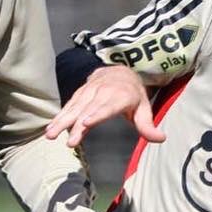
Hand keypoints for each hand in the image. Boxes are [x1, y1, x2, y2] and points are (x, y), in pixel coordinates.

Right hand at [43, 65, 163, 148]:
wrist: (119, 71)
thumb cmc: (132, 95)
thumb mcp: (143, 109)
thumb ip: (148, 126)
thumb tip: (161, 138)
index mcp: (121, 95)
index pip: (108, 106)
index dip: (97, 114)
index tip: (86, 123)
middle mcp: (103, 91)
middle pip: (87, 109)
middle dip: (75, 124)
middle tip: (66, 141)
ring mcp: (90, 91)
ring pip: (74, 106)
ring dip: (62, 121)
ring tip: (51, 135)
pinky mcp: (80, 93)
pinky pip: (69, 104)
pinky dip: (59, 115)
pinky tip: (50, 127)